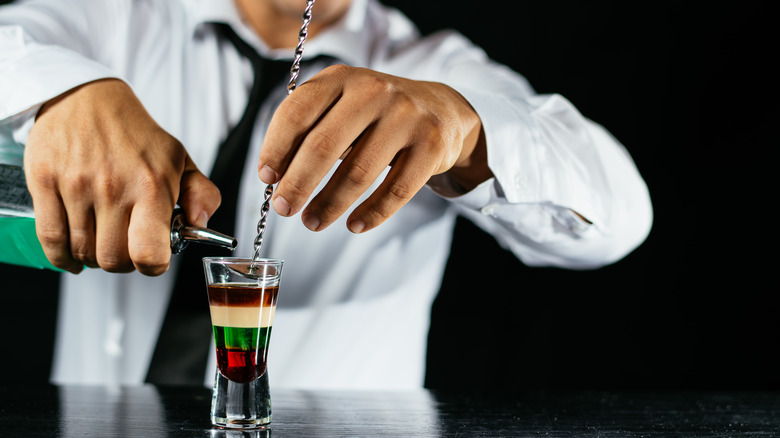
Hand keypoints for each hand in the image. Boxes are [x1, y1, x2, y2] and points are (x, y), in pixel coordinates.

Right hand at [24, 79, 220, 274]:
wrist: (86, 97)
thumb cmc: (135, 134)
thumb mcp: (180, 159)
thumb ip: (201, 194)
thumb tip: (201, 224)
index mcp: (150, 186)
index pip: (149, 252)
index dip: (153, 265)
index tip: (153, 257)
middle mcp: (112, 189)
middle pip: (113, 260)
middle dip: (123, 262)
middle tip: (126, 245)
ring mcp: (75, 186)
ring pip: (82, 253)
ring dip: (93, 257)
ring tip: (102, 239)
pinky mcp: (44, 182)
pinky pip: (50, 240)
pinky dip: (63, 257)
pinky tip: (74, 255)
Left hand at [258, 65, 489, 232]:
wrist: (439, 109)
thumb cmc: (375, 114)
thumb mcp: (341, 105)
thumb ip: (309, 130)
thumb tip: (275, 177)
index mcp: (341, 78)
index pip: (297, 112)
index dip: (276, 148)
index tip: (266, 178)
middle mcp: (373, 92)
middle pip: (324, 146)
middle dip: (298, 184)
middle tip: (284, 208)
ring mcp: (405, 117)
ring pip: (359, 173)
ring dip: (330, 204)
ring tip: (313, 222)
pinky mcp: (430, 146)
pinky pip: (396, 190)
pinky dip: (372, 213)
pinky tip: (354, 224)